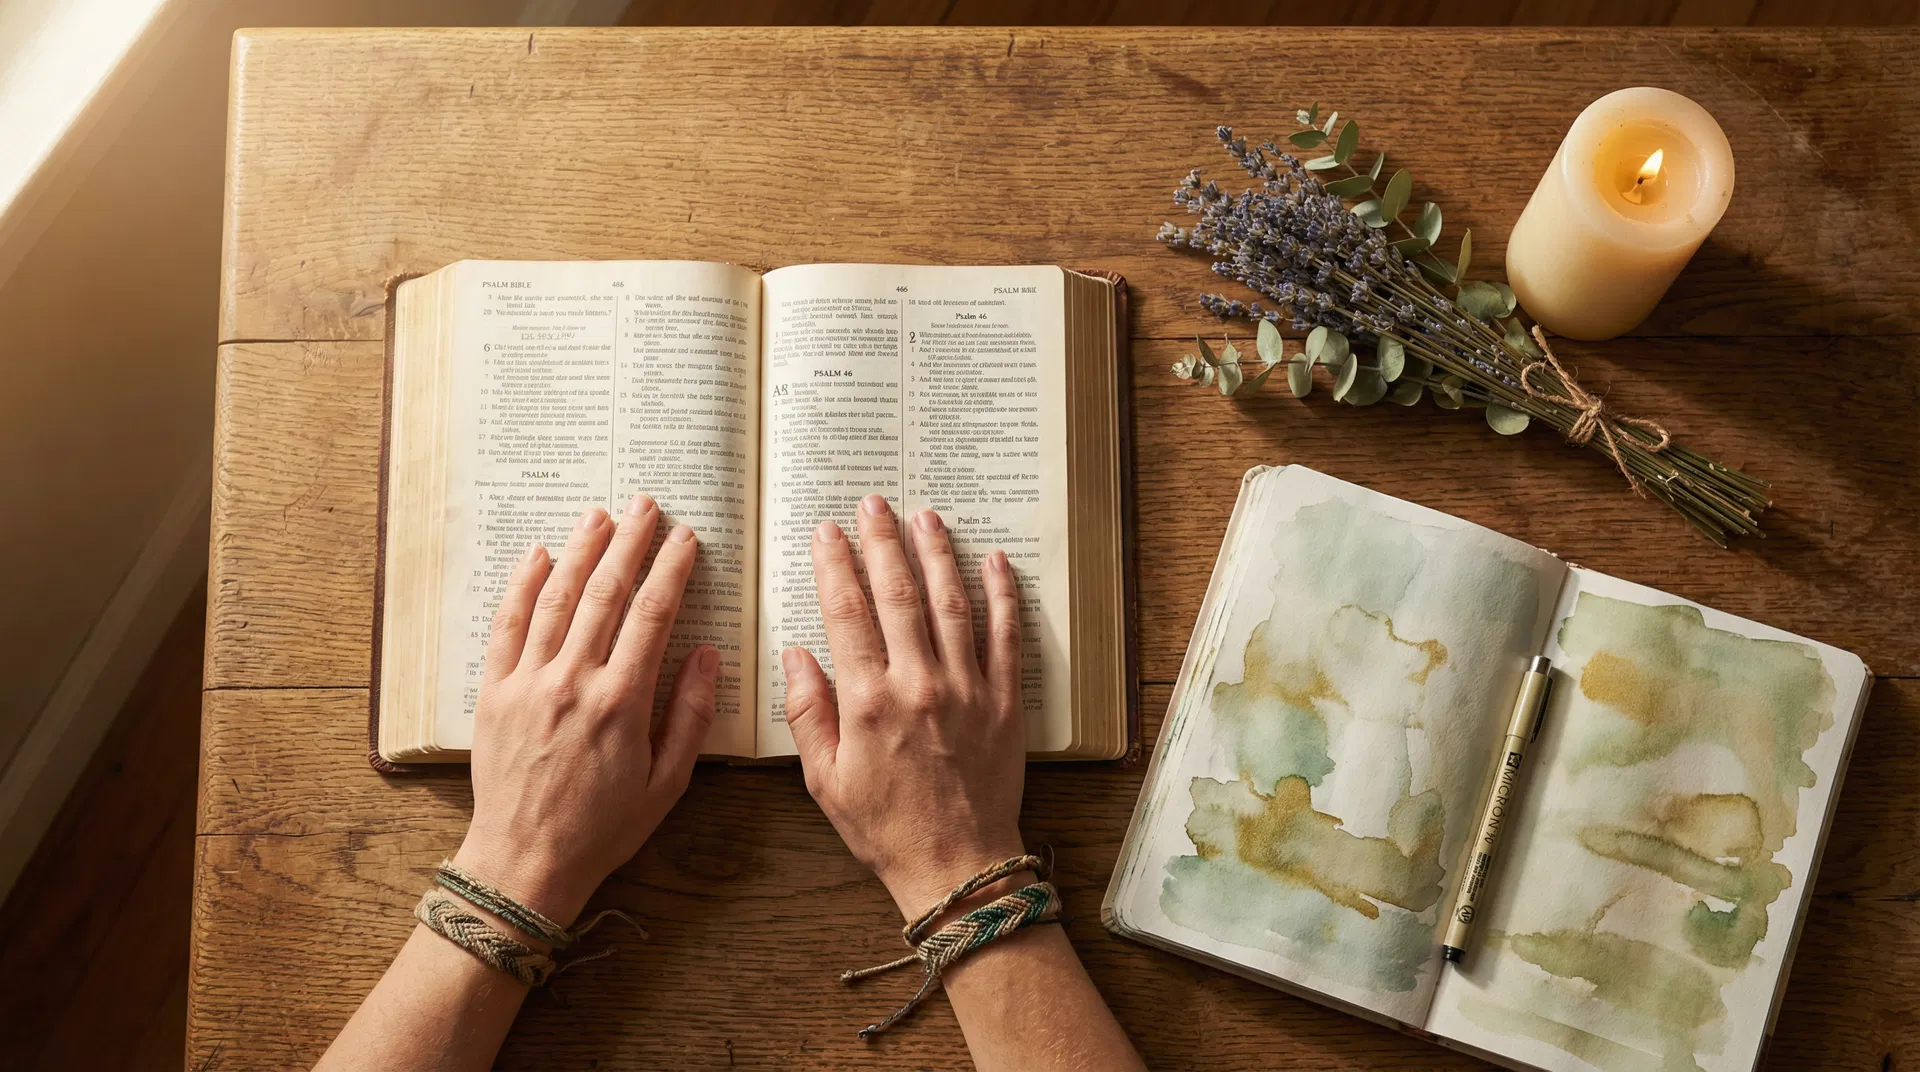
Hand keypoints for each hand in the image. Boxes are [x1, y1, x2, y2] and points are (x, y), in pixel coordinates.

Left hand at [453, 494, 717, 928]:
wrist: (525, 863)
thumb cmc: (602, 829)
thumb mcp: (667, 782)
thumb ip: (689, 714)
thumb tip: (705, 654)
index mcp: (621, 703)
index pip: (652, 616)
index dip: (671, 570)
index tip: (686, 539)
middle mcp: (573, 683)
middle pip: (605, 594)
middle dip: (630, 543)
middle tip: (646, 506)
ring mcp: (528, 684)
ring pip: (557, 599)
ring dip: (581, 550)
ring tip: (601, 516)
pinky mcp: (494, 693)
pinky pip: (507, 626)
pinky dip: (522, 585)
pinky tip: (539, 554)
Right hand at [782, 494, 1027, 917]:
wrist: (958, 866)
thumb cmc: (885, 828)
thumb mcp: (824, 780)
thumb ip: (808, 713)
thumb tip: (797, 654)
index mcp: (868, 702)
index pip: (846, 613)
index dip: (834, 565)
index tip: (827, 531)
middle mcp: (919, 685)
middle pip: (898, 594)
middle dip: (882, 542)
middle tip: (873, 503)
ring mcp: (967, 689)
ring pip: (951, 603)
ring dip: (937, 554)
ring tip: (925, 516)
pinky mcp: (1004, 702)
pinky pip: (1005, 636)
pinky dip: (1002, 595)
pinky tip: (994, 561)